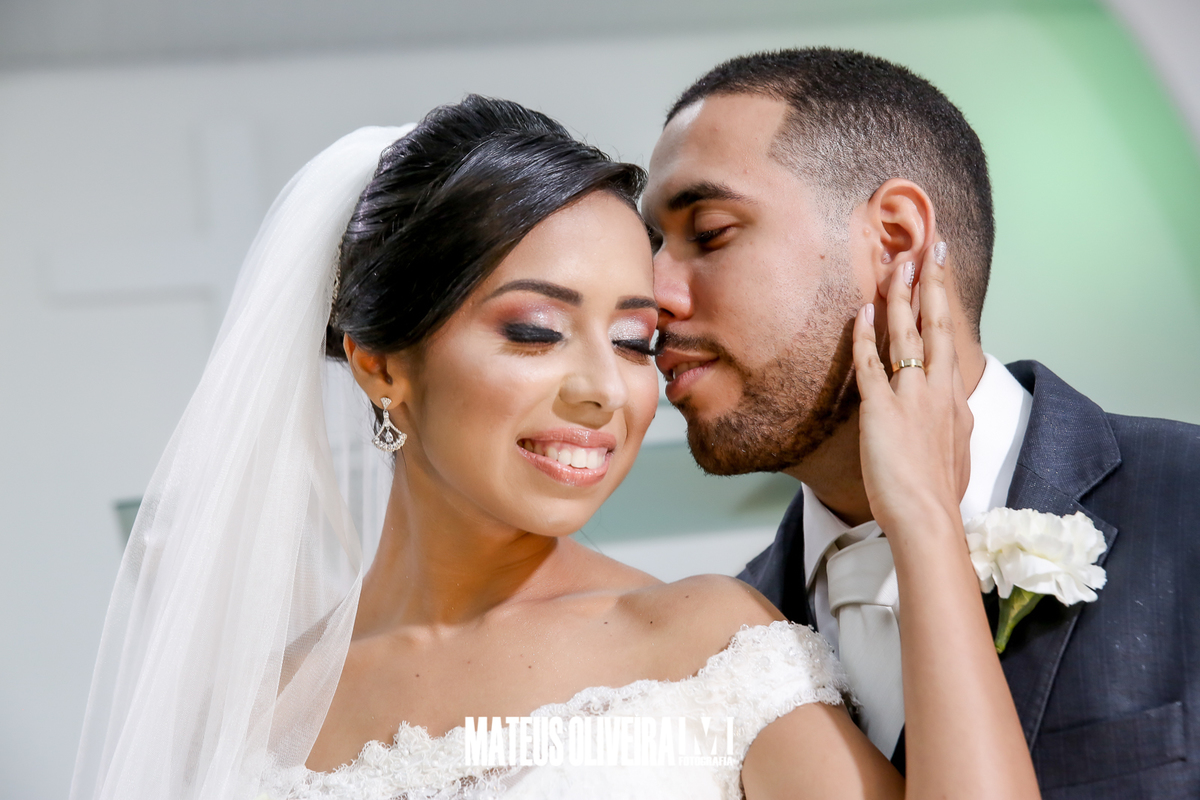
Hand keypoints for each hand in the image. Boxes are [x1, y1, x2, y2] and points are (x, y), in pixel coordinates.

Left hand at [852, 242, 971, 537]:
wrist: (929, 520)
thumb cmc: (938, 498)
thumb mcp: (955, 456)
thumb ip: (951, 429)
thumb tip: (953, 417)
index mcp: (955, 402)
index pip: (950, 341)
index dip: (945, 304)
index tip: (942, 272)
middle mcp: (939, 392)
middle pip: (937, 325)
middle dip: (932, 284)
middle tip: (929, 247)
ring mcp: (912, 398)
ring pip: (907, 336)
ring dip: (900, 297)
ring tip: (897, 263)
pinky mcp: (883, 411)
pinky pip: (871, 365)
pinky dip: (865, 337)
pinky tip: (862, 312)